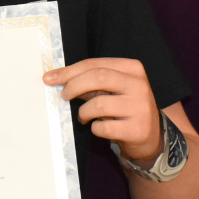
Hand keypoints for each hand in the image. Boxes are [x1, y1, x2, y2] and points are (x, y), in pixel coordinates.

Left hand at [43, 58, 160, 162]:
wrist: (149, 135)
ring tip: (85, 117)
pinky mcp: (137, 129)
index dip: (68, 71)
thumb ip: (87, 81)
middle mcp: (139, 85)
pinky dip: (94, 128)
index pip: (94, 64)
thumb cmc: (121, 107)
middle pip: (98, 78)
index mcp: (132, 69)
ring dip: (84, 112)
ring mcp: (140, 107)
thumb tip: (54, 77)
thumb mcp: (109, 89)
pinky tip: (98, 127)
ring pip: (98, 105)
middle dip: (73, 86)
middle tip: (64, 96)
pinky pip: (103, 127)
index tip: (49, 78)